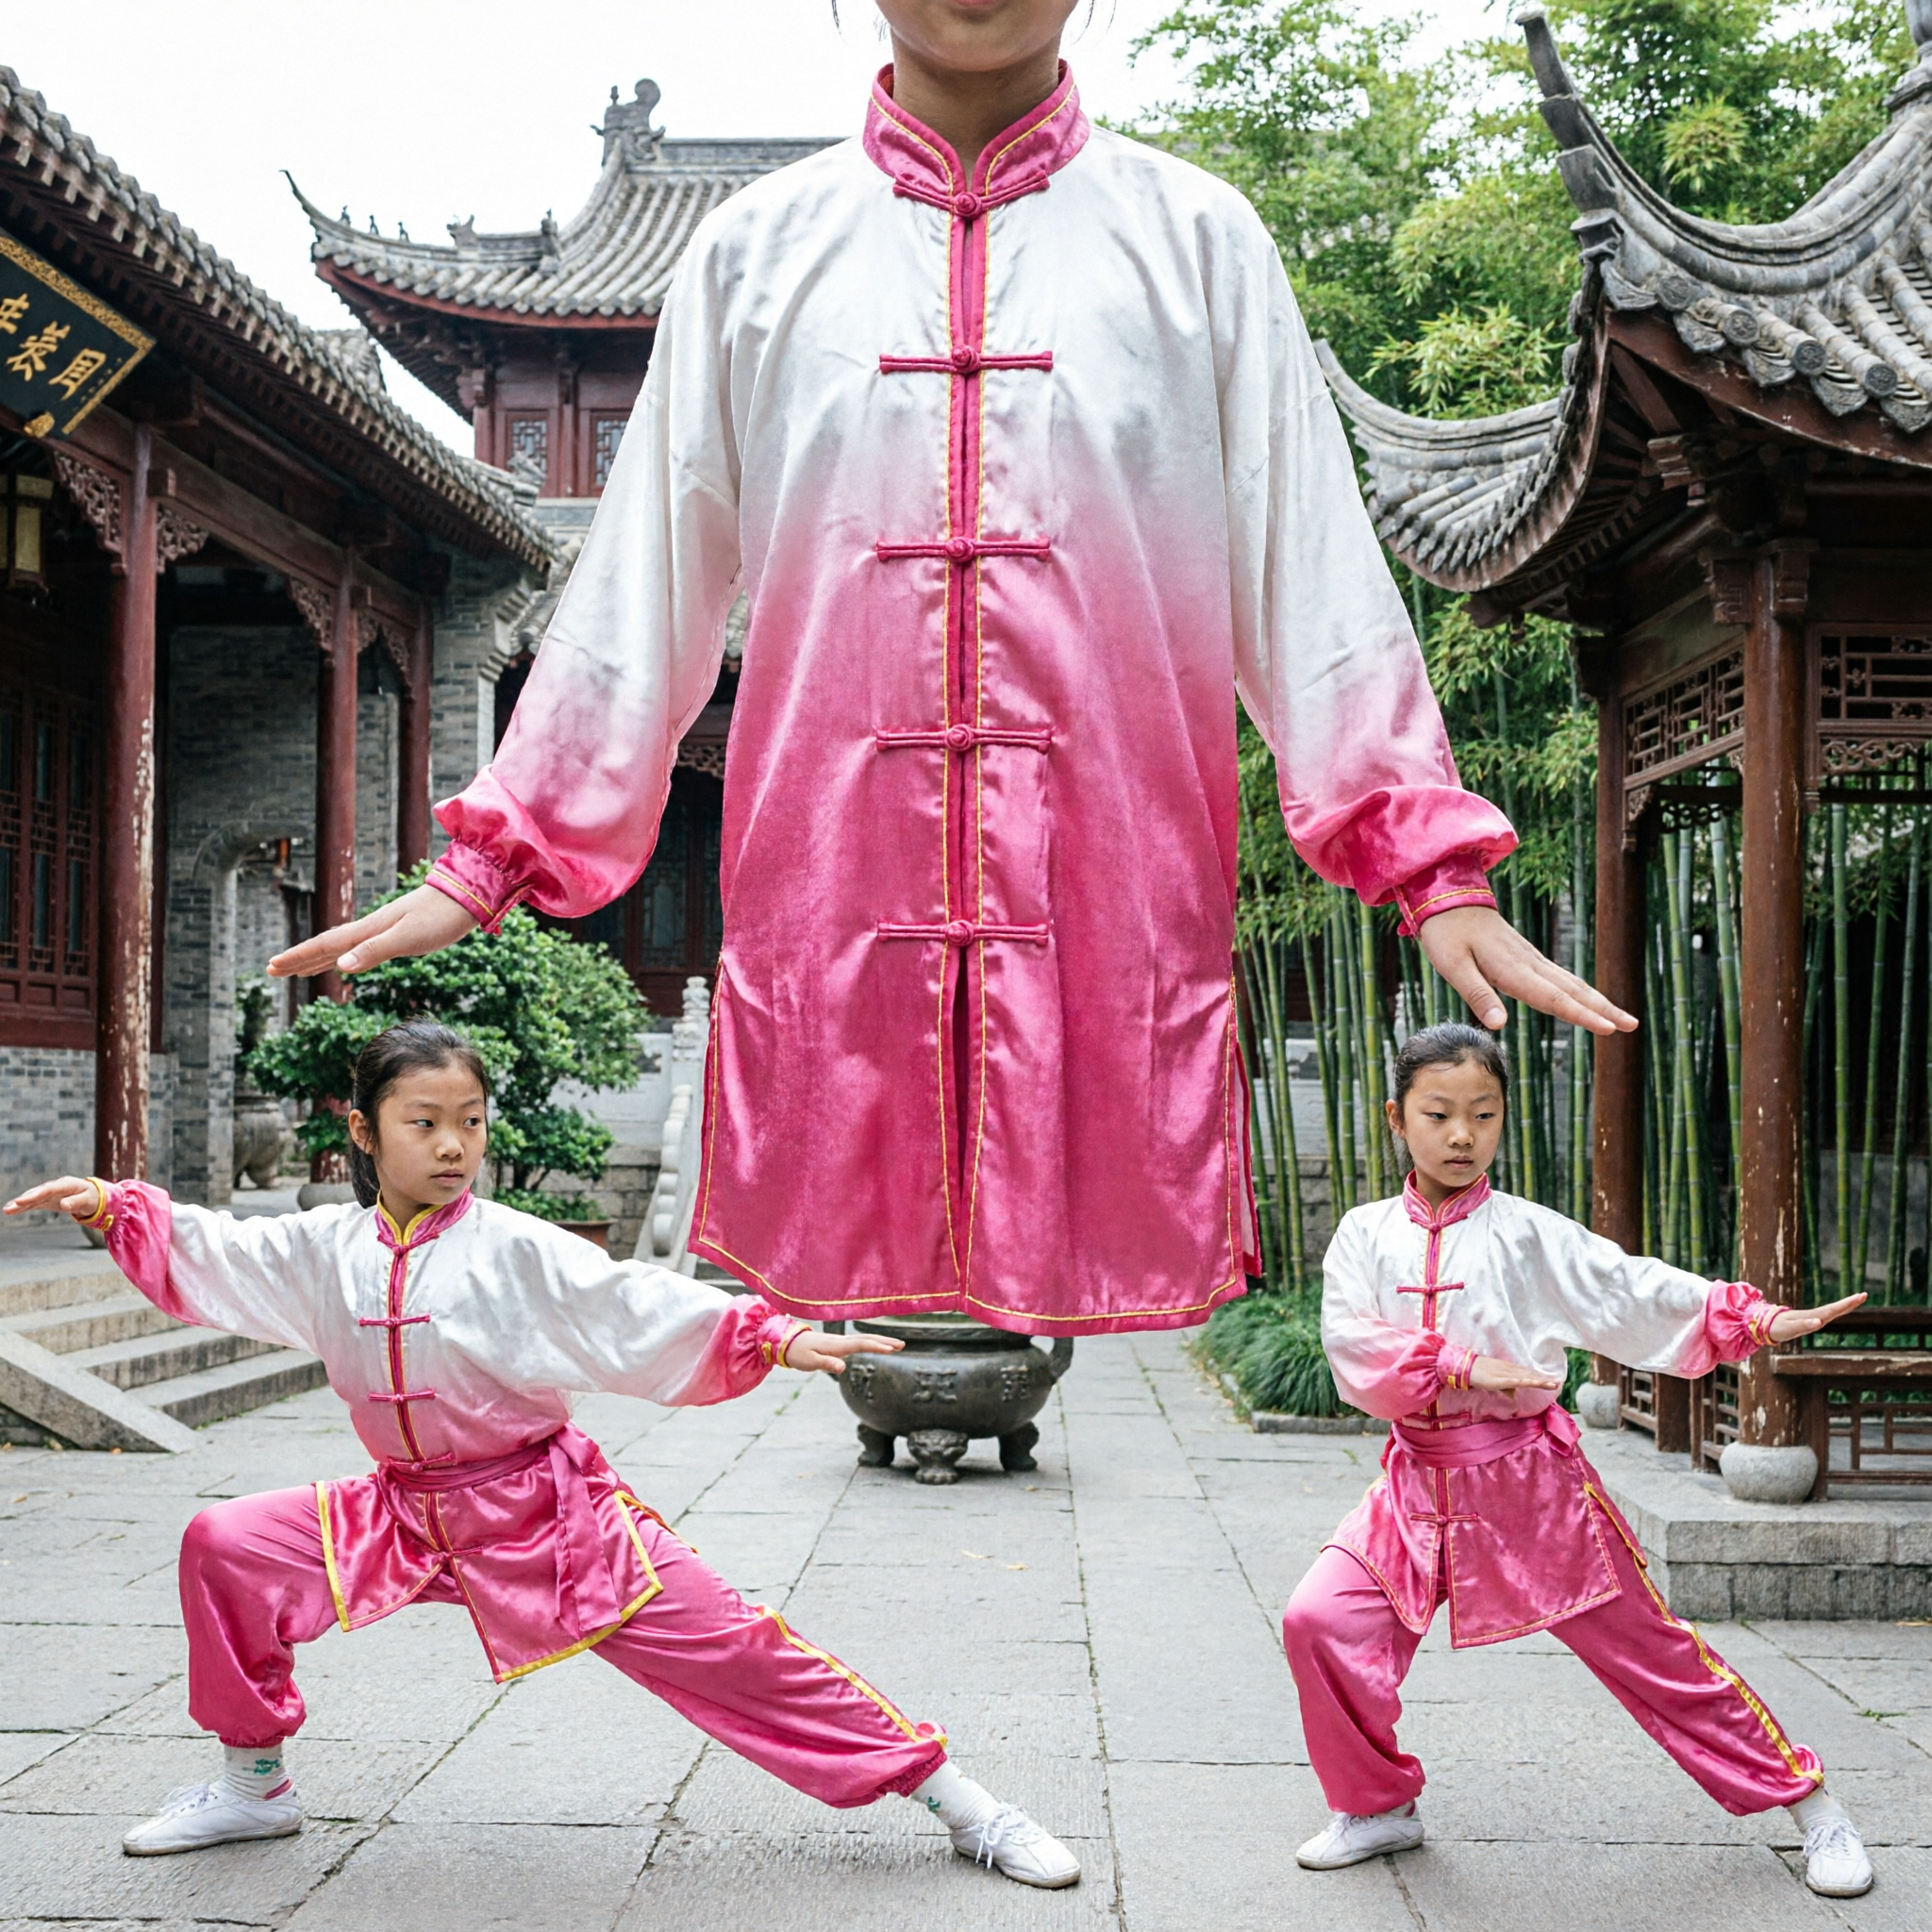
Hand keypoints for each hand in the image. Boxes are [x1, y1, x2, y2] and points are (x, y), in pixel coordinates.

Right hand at [4, 1176, 102, 1220]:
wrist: (94, 1196)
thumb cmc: (93, 1198)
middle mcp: (56, 1187)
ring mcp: (51, 1193)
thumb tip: (64, 1205)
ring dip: (20, 1204)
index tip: (21, 1201)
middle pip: (37, 1193)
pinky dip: (24, 1207)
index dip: (34, 1195)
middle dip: (23, 1200)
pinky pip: (34, 1203)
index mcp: (66, 1184)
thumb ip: (76, 1202)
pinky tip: (12, 1211)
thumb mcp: (88, 1200)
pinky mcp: (48, 1199)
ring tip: (7, 1210)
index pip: (48, 1189)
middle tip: (9, 1207)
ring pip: (33, 1198)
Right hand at [267, 884, 476, 979]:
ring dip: (318, 958)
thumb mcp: (408, 938)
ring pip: (342, 946)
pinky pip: (361, 946)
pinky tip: (345, 960)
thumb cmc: (441, 917)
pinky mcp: (399, 932)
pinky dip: (345, 955)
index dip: (298, 957)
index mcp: (370, 930)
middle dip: (299, 959)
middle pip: (327, 945)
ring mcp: (384, 929)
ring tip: (299, 970)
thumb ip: (374, 951)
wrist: (469, 896)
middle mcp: (372, 928)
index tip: (272, 967)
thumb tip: (340, 966)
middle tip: (272, 970)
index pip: (325, 945)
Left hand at [782, 1330, 905, 1374]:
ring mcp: (840, 1342)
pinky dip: (871, 1343)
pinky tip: (876, 1346)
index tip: (891, 1349)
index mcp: (837, 1345)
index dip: (876, 1347)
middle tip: (902, 1345)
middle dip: (885, 1341)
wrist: (788, 1342)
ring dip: (881, 1341)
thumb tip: (843, 1367)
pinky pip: (859, 1342)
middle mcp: (841, 1341)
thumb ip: (826, 1363)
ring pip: (864, 1339)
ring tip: (896, 1345)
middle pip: (867, 1339)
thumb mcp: (809, 1362)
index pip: (861, 1344)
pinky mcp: (838, 1345)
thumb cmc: (799, 1353)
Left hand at [1417, 905, 1635, 1037]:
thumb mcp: (1453, 966)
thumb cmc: (1446, 934)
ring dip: (1598, 1000)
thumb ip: (1477, 994)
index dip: (1581, 1015)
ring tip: (1622, 1018)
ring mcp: (1530, 958)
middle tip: (1632, 1026)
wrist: (1448, 898)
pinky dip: (1581, 990)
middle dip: (1604, 1009)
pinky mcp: (1527, 956)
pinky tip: (1589, 1000)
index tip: (1608, 1029)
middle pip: (1572, 990)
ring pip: (1571, 982)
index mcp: (1511, 968)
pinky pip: (1560, 976)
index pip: (1553, 997)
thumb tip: (1500, 1024)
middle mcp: (1528, 962)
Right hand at [1469, 1354, 1562, 1392]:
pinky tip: (1535, 1382)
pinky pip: (1516, 1381)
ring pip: (1526, 1377)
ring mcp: (1505, 1373)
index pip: (1528, 1373)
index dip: (1540, 1376)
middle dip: (1545, 1379)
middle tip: (1559, 1382)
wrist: (1465, 1368)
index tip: (1553, 1380)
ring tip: (1553, 1384)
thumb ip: (1506, 1387)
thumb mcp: (1495, 1382)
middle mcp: (1510, 1369)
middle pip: (1530, 1374)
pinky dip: (1526, 1381)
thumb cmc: (1478, 1375)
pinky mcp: (1500, 1379)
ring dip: (1540, 1380)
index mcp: (1509, 1369)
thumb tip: (1514, 1396)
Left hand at [1766, 1292, 1865, 1344]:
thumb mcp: (1791, 1328)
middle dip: (1850, 1302)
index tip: (1859, 1296)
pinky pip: (1826, 1315)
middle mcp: (1815, 1316)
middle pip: (1836, 1308)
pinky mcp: (1810, 1321)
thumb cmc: (1777, 1327)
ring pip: (1832, 1311)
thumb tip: (1819, 1322)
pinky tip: (1841, 1309)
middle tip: (1864, 1294)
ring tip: (1858, 1299)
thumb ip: (1804, 1325)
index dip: (1847, 1303)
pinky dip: (1836, 1311)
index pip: (1834, 1309)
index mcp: (1813, 1316)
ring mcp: (1813, 1318)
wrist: (1764, 1325)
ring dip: (1845, 1306)